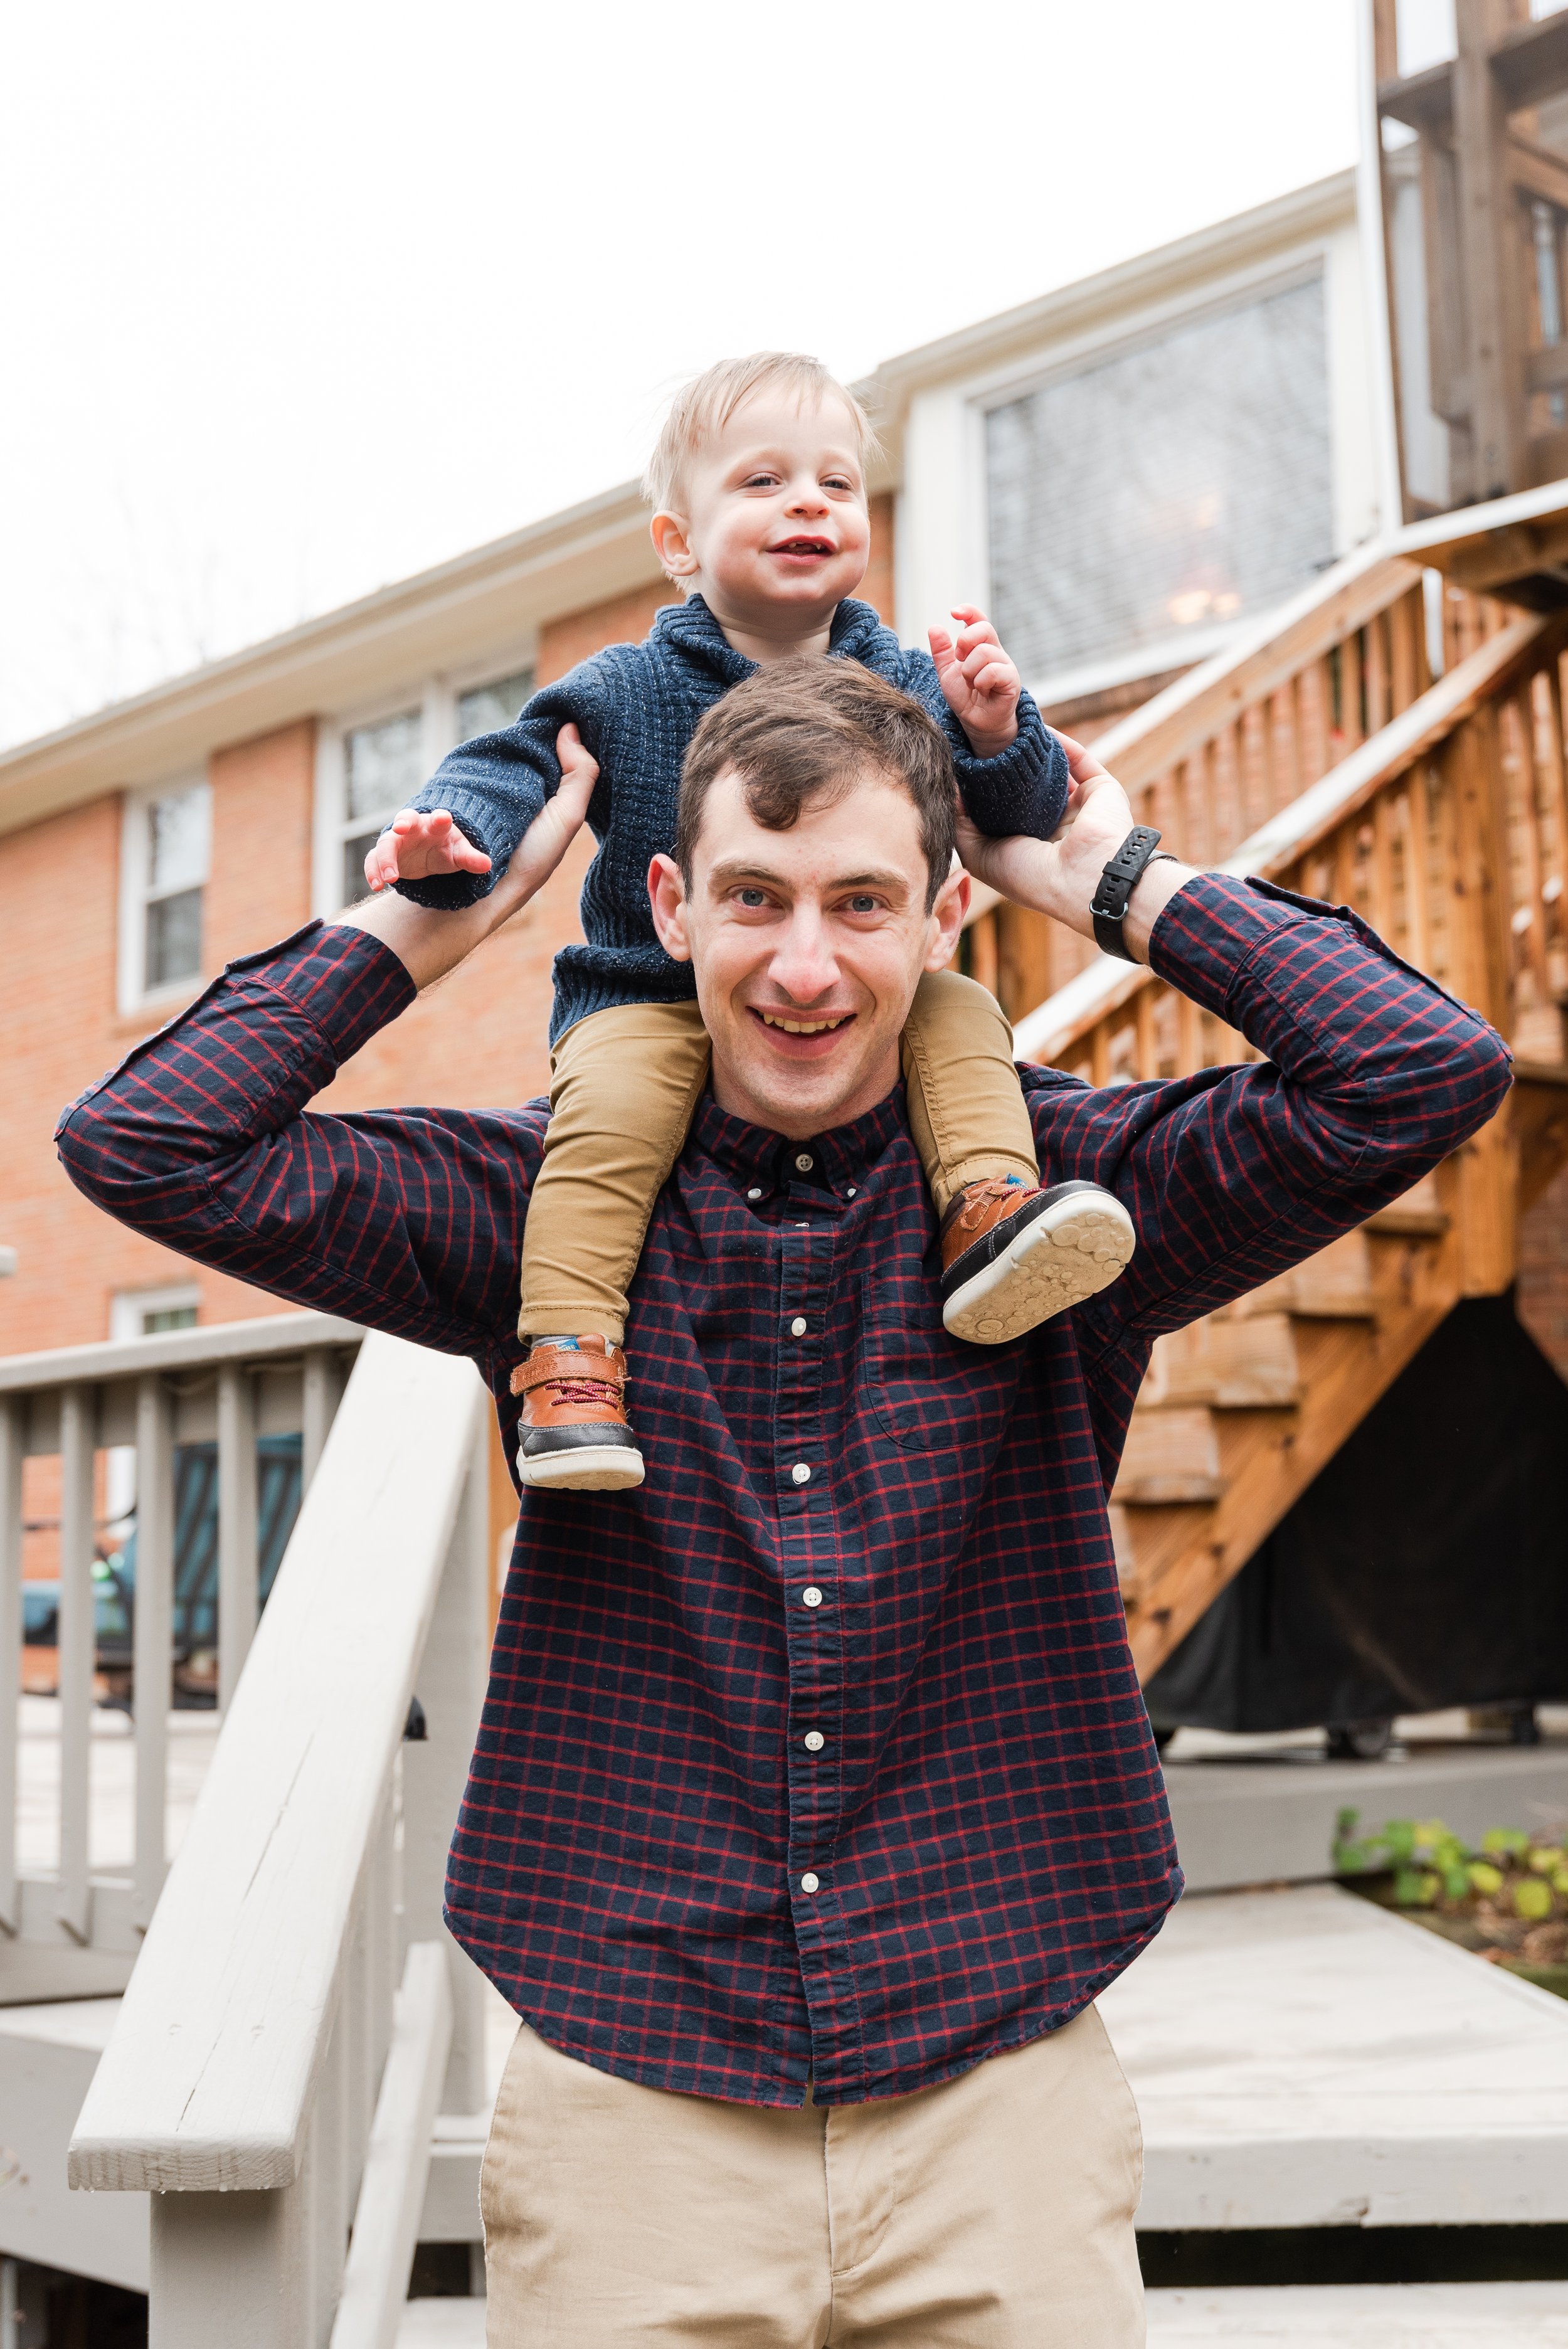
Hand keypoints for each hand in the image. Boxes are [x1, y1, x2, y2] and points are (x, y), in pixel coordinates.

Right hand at [339, 725, 596, 990]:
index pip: (459, 794)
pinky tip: (382, 880)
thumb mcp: (561, 820)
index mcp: (473, 813)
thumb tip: (569, 726)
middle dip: (425, 821)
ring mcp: (420, 849)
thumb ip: (576, 774)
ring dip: (397, 841)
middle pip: (426, 816)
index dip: (458, 794)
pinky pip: (378, 861)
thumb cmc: (526, 866)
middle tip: (437, 825)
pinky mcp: (403, 869)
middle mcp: (443, 828)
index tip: (455, 810)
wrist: (490, 911)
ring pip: (397, 835)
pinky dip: (378, 867)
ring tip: (404, 845)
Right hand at [363, 808, 491, 892]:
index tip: (443, 818)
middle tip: (400, 828)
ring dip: (385, 859)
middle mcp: (414, 829)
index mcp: (436, 825)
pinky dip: (373, 872)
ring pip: (386, 843)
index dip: (441, 818)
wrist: (430, 852)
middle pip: (405, 819)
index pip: (439, 819)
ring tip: (390, 879)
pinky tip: (376, 886)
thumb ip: (471, 858)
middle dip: (403, 822)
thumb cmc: (447, 848)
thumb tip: (487, 865)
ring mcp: (397, 841)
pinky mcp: (386, 856)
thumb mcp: (460, 854)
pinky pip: (373, 860)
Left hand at [928, 606, 1020, 756]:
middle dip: (965, 642)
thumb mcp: (947, 673)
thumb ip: (941, 652)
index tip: (954, 613)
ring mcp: (1006, 664)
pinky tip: (981, 690)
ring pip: (984, 652)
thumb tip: (934, 627)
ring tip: (971, 684)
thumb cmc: (966, 698)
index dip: (969, 611)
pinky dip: (980, 681)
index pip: (979, 620)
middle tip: (960, 661)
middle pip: (983, 628)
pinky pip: (993, 671)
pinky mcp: (1012, 680)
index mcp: (981, 646)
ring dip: (969, 671)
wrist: (977, 722)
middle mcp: (996, 651)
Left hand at [955, 733, 1194, 962]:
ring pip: (1054, 771)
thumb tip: (949, 788)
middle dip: (1008, 764)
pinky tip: (1035, 726)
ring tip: (1009, 728)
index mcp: (1028, 847)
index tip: (964, 761)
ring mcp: (1080, 808)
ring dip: (1034, 752)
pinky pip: (1080, 759)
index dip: (986, 788)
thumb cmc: (1029, 875)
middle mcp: (1054, 828)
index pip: (1004, 811)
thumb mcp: (979, 855)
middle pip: (1028, 788)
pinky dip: (1061, 742)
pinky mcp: (1101, 790)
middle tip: (985, 739)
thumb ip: (960, 824)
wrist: (1083, 878)